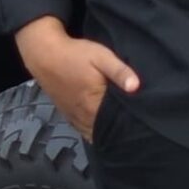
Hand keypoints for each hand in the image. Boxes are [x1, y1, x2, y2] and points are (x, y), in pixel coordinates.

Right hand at [15, 16, 139, 140]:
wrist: (45, 56)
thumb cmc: (75, 55)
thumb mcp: (101, 56)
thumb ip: (119, 71)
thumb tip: (136, 87)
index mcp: (94, 104)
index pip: (118, 122)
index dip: (131, 122)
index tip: (143, 119)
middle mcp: (85, 117)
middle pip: (108, 131)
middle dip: (122, 129)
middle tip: (137, 122)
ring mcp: (76, 119)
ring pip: (96, 134)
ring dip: (109, 132)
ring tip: (124, 125)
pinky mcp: (69, 117)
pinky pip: (86, 132)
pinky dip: (97, 132)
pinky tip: (106, 127)